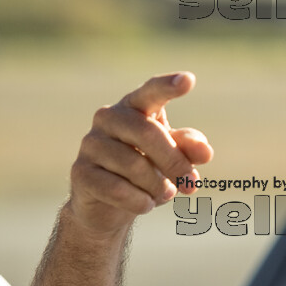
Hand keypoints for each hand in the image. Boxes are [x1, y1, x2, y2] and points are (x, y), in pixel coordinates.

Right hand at [68, 72, 213, 235]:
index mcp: (135, 108)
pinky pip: (116, 188)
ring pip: (133, 164)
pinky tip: (146, 205)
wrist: (110, 205)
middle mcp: (108, 118)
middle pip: (147, 133)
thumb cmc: (147, 171)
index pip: (150, 92)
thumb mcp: (172, 158)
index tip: (188, 80)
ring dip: (158, 186)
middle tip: (191, 184)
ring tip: (164, 194)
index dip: (167, 87)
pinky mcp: (80, 172)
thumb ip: (188, 149)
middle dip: (174, 162)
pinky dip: (139, 201)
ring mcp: (91, 144)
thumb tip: (205, 151)